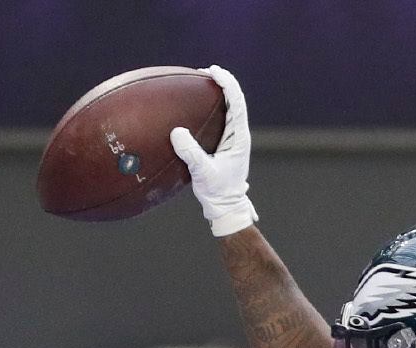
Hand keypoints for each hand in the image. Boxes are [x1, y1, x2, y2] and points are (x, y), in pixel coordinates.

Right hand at [169, 65, 255, 237]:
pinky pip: (220, 119)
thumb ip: (191, 154)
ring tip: (201, 83)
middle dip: (221, 82)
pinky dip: (210, 108)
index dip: (227, 83)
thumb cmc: (218, 193)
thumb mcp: (203, 173)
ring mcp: (232, 139)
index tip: (213, 71)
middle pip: (234, 100)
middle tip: (204, 72)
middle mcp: (238, 135)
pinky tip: (195, 108)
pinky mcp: (224, 145)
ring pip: (228, 108)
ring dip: (217, 93)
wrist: (226, 208)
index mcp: (238, 137)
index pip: (236, 102)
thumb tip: (177, 132)